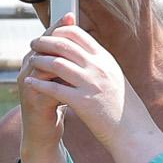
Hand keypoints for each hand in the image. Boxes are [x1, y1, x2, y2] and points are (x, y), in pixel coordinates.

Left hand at [19, 26, 131, 147]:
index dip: (59, 31)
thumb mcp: (114, 77)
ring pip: (56, 63)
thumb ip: (99, 63)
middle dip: (45, 42)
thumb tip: (84, 51)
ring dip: (39, 60)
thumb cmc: (123, 106)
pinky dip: (38, 84)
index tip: (49, 35)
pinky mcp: (83, 102)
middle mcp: (98, 67)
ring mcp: (90, 84)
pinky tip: (29, 83)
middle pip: (64, 45)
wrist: (133, 131)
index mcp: (105, 59)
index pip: (78, 34)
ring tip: (31, 61)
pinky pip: (54, 88)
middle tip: (34, 43)